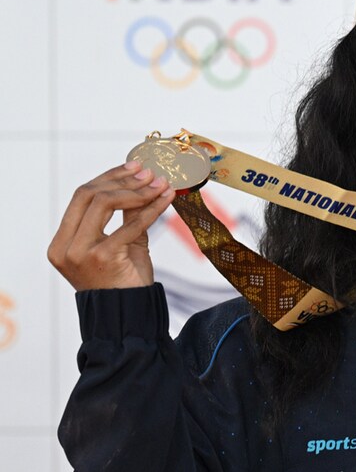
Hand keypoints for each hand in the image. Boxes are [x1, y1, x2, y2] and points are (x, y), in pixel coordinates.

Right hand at [47, 162, 174, 290]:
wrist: (129, 314)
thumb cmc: (124, 280)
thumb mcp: (120, 242)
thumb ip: (123, 215)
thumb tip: (138, 181)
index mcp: (62, 242)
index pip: (82, 197)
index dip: (109, 177)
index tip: (134, 166)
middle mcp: (65, 247)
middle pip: (89, 195)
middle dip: (122, 180)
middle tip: (150, 172)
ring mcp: (80, 252)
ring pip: (104, 204)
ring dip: (137, 191)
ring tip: (161, 184)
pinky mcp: (103, 258)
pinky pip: (131, 224)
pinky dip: (152, 208)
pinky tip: (167, 198)